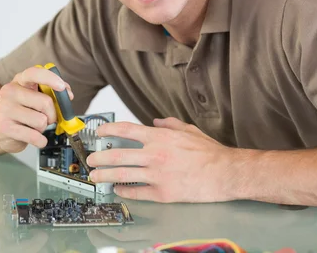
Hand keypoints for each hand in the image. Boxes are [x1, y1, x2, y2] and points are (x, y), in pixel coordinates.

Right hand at [0, 66, 72, 152]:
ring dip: (43, 127)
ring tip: (34, 126)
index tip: (61, 87)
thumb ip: (54, 92)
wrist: (4, 131)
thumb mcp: (37, 96)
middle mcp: (10, 91)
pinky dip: (40, 140)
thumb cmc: (25, 111)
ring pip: (41, 121)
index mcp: (20, 80)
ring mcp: (5, 109)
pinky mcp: (4, 127)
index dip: (50, 78)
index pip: (34, 73)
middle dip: (52, 114)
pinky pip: (34, 136)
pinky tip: (34, 137)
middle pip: (45, 102)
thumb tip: (68, 95)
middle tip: (46, 117)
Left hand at [87, 117, 236, 202]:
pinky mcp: (163, 193)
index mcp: (159, 138)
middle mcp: (154, 155)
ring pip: (122, 175)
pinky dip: (124, 191)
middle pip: (117, 155)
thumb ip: (169, 124)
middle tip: (90, 159)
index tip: (99, 133)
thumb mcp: (188, 130)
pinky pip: (137, 192)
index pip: (125, 130)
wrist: (226, 173)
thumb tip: (155, 122)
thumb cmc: (210, 152)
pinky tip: (118, 189)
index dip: (108, 130)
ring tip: (95, 176)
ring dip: (105, 176)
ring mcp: (157, 175)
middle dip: (99, 157)